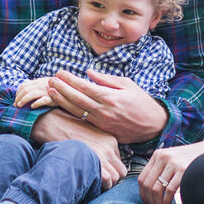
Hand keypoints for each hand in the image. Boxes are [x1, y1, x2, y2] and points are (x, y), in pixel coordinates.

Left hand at [14, 77, 51, 107]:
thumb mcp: (44, 83)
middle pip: (26, 90)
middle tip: (15, 105)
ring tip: (20, 106)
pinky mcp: (52, 98)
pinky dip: (36, 103)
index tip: (15, 100)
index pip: (24, 86)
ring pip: (32, 94)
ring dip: (23, 100)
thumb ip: (35, 85)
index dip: (17, 93)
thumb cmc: (54, 88)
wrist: (68, 89)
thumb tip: (23, 89)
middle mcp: (41, 85)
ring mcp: (46, 91)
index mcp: (38, 81)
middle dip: (18, 98)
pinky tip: (32, 107)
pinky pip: (43, 100)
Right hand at [30, 108, 125, 187]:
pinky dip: (102, 185)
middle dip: (112, 179)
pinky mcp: (96, 162)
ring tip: (94, 182)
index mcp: (111, 139)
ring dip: (107, 184)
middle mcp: (110, 147)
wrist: (55, 125)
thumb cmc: (68, 131)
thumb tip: (103, 164)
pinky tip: (92, 183)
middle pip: (121, 171)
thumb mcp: (89, 135)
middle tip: (99, 180)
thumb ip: (100, 147)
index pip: (120, 162)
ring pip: (116, 178)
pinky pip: (108, 180)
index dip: (111, 170)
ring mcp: (104, 154)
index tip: (101, 172)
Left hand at [45, 68, 167, 140]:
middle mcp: (104, 111)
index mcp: (110, 97)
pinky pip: (84, 121)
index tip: (60, 72)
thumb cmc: (142, 102)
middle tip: (50, 80)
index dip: (70, 80)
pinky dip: (72, 113)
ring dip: (62, 101)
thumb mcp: (128, 84)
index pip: (84, 87)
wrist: (154, 126)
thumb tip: (89, 72)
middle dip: (61, 89)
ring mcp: (102, 123)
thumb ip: (107, 79)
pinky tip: (63, 106)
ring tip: (51, 92)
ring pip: (77, 111)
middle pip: (77, 99)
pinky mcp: (102, 131)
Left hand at [137, 135, 203, 203]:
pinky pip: (169, 191)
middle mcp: (163, 157)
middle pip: (148, 186)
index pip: (142, 179)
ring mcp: (173, 163)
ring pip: (157, 190)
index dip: (143, 195)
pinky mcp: (183, 170)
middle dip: (150, 203)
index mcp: (157, 155)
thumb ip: (160, 169)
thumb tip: (148, 192)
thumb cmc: (189, 160)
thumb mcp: (171, 159)